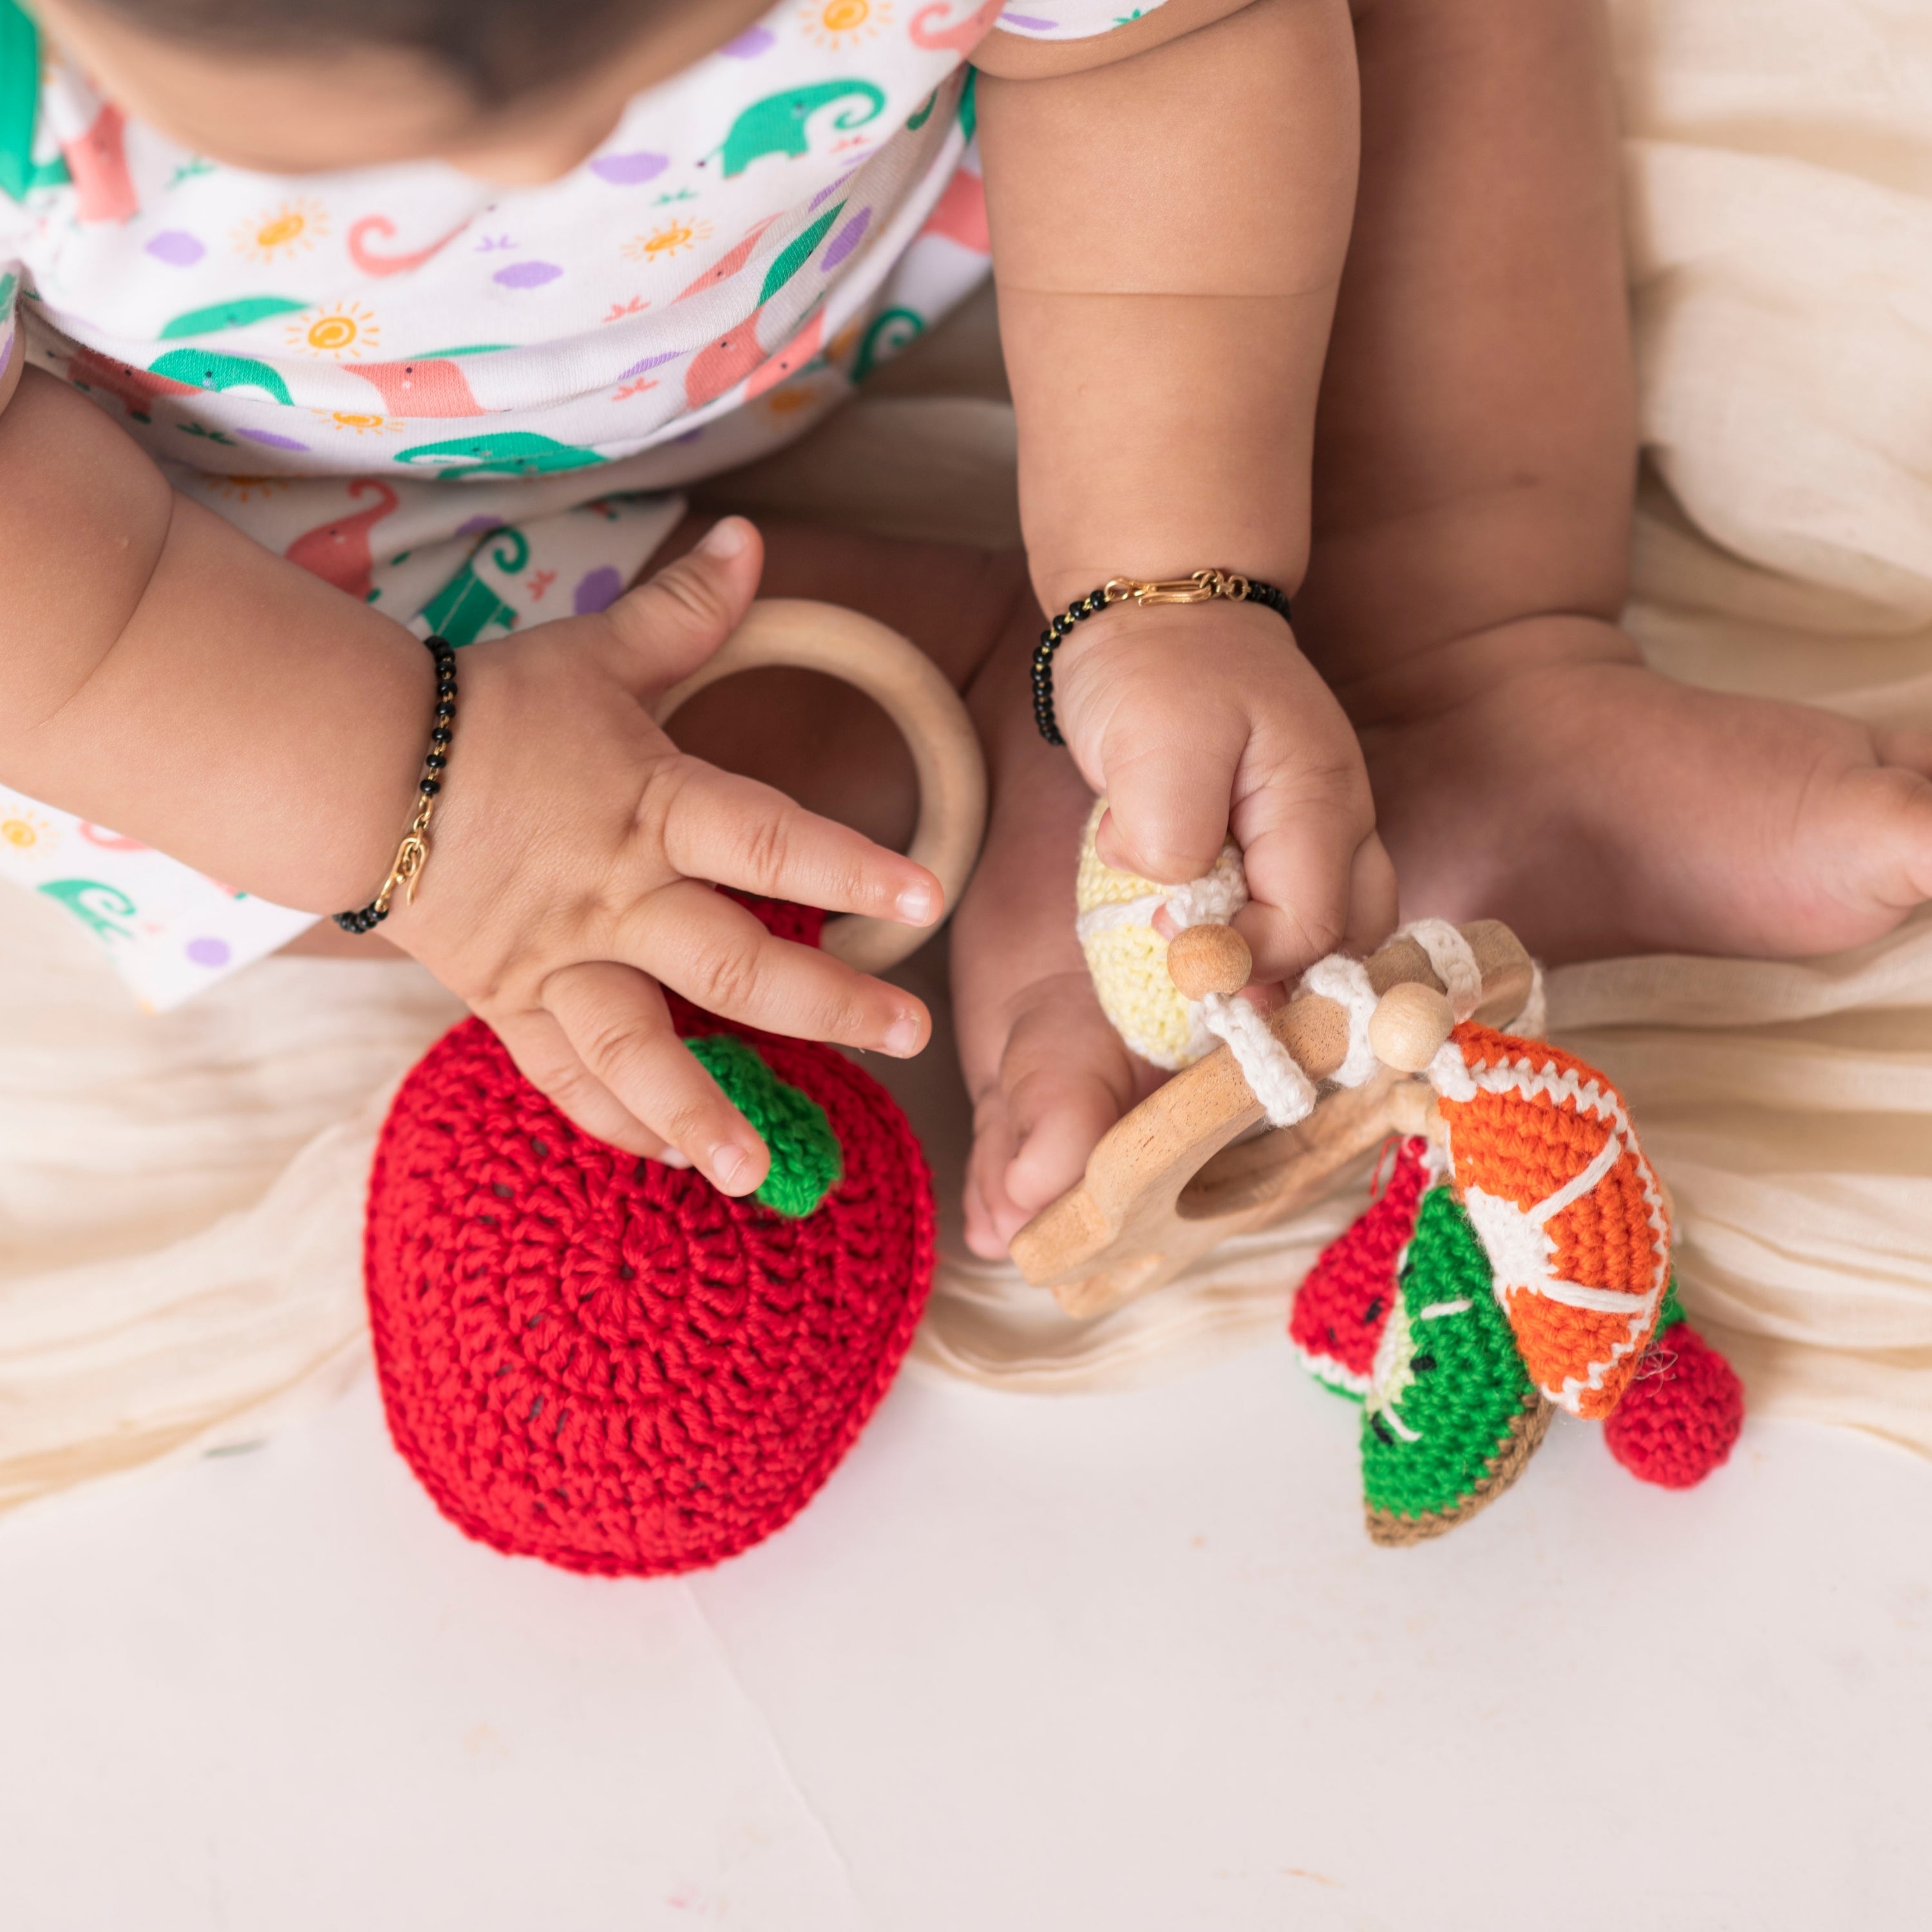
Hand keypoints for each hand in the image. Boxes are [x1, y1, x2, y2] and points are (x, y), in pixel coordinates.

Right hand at [383, 518, 940, 1198]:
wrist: (359, 768)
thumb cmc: (492, 707)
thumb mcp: (595, 653)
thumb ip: (686, 609)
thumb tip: (753, 535)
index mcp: (648, 805)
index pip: (764, 836)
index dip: (849, 866)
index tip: (928, 897)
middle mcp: (613, 896)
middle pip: (729, 962)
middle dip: (825, 1004)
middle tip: (908, 1033)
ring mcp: (560, 961)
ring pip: (636, 1050)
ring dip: (701, 1113)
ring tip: (761, 1176)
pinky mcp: (512, 1003)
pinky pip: (565, 1076)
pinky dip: (616, 1120)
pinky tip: (674, 1159)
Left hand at [1051, 595, 1396, 981]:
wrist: (1159, 607)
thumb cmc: (1157, 672)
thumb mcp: (1153, 745)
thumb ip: (1172, 835)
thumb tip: (1179, 909)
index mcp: (1319, 802)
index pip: (1311, 927)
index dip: (1245, 958)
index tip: (1175, 945)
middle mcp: (1341, 823)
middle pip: (1350, 939)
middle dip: (1285, 978)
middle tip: (1210, 985)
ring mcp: (1321, 830)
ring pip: (1333, 928)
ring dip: (1275, 959)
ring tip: (1208, 958)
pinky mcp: (1287, 836)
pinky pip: (1296, 905)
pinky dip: (1256, 928)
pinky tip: (1203, 913)